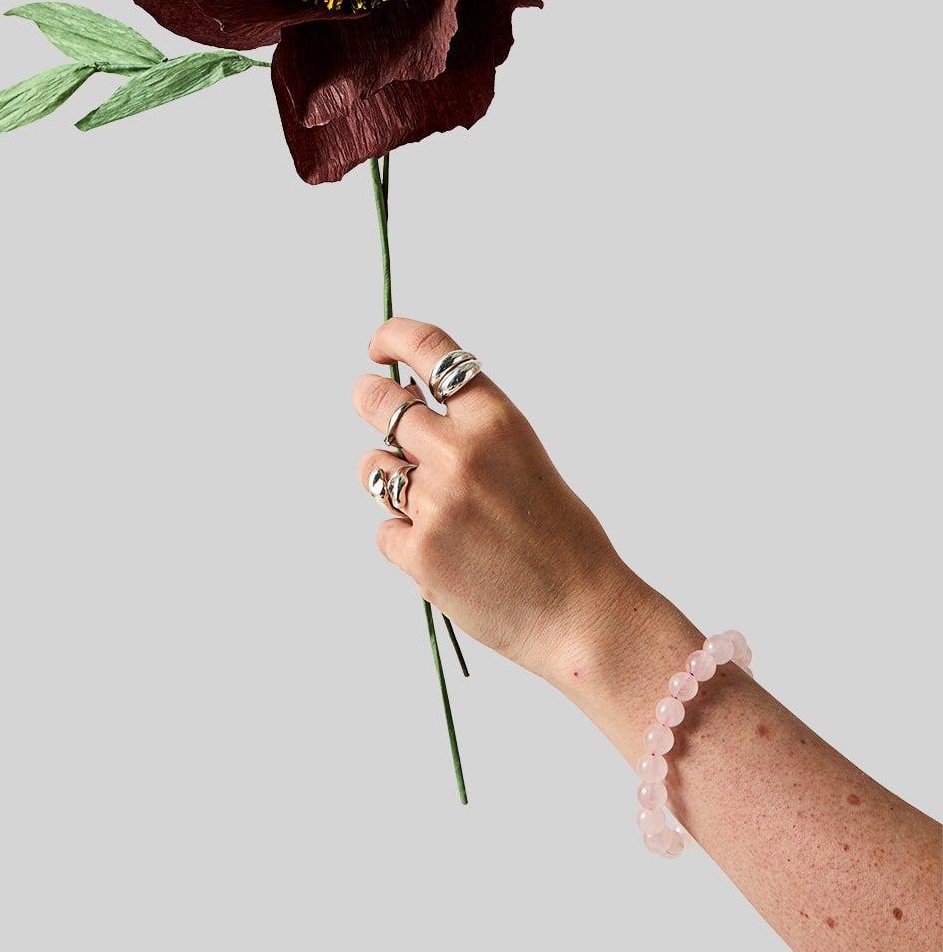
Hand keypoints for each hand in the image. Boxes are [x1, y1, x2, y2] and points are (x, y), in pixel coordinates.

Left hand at [354, 315, 633, 685]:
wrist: (582, 614)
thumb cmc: (559, 537)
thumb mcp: (522, 458)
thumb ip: (469, 430)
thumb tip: (409, 403)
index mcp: (496, 419)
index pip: (429, 349)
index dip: (391, 337)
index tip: (377, 348)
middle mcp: (460, 451)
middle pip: (378, 400)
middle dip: (369, 401)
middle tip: (373, 408)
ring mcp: (435, 501)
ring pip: (372, 467)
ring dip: (389, 480)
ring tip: (437, 509)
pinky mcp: (418, 551)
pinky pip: (385, 529)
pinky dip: (405, 540)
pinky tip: (448, 555)